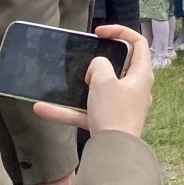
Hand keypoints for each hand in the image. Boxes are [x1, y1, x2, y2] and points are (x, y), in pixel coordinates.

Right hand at [34, 26, 154, 136]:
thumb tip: (98, 67)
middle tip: (84, 60)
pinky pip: (86, 112)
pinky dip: (67, 110)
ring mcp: (123, 107)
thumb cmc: (113, 111)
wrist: (114, 152)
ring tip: (61, 83)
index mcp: (142, 74)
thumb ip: (99, 65)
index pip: (138, 43)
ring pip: (99, 91)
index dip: (120, 32)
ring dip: (78, 88)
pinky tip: (42, 108)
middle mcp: (136, 89)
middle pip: (119, 66)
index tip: (99, 33)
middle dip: (99, 62)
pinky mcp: (109, 122)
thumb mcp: (103, 80)